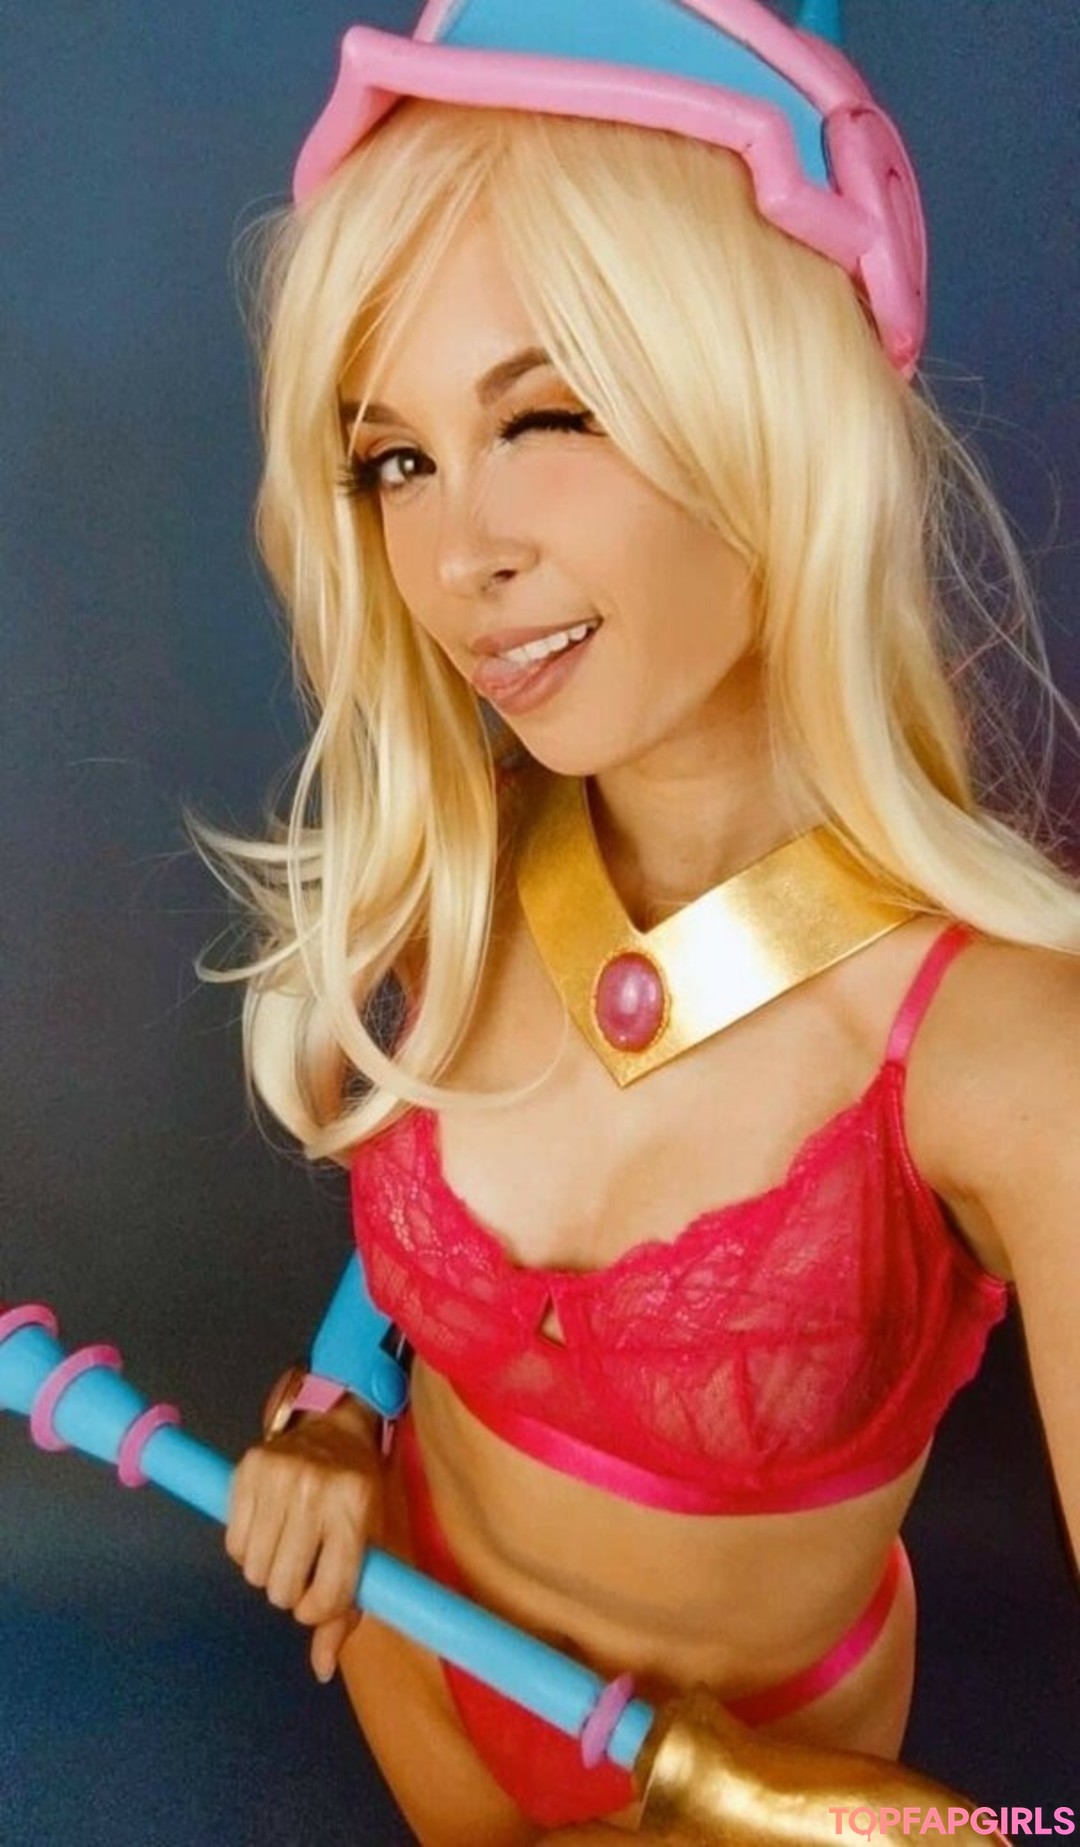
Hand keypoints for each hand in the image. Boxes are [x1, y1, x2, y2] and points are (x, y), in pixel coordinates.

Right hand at [225, 1393, 383, 1683]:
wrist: (336, 1427)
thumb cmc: (358, 1494)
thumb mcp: (369, 1545)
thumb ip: (347, 1611)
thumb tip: (322, 1670)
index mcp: (355, 1510)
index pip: (328, 1595)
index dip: (318, 1610)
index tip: (319, 1597)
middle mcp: (316, 1490)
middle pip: (283, 1588)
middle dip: (290, 1590)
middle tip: (301, 1566)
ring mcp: (279, 1476)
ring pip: (253, 1570)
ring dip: (266, 1570)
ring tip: (285, 1546)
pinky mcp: (247, 1468)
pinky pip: (232, 1543)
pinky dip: (246, 1548)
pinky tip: (266, 1528)